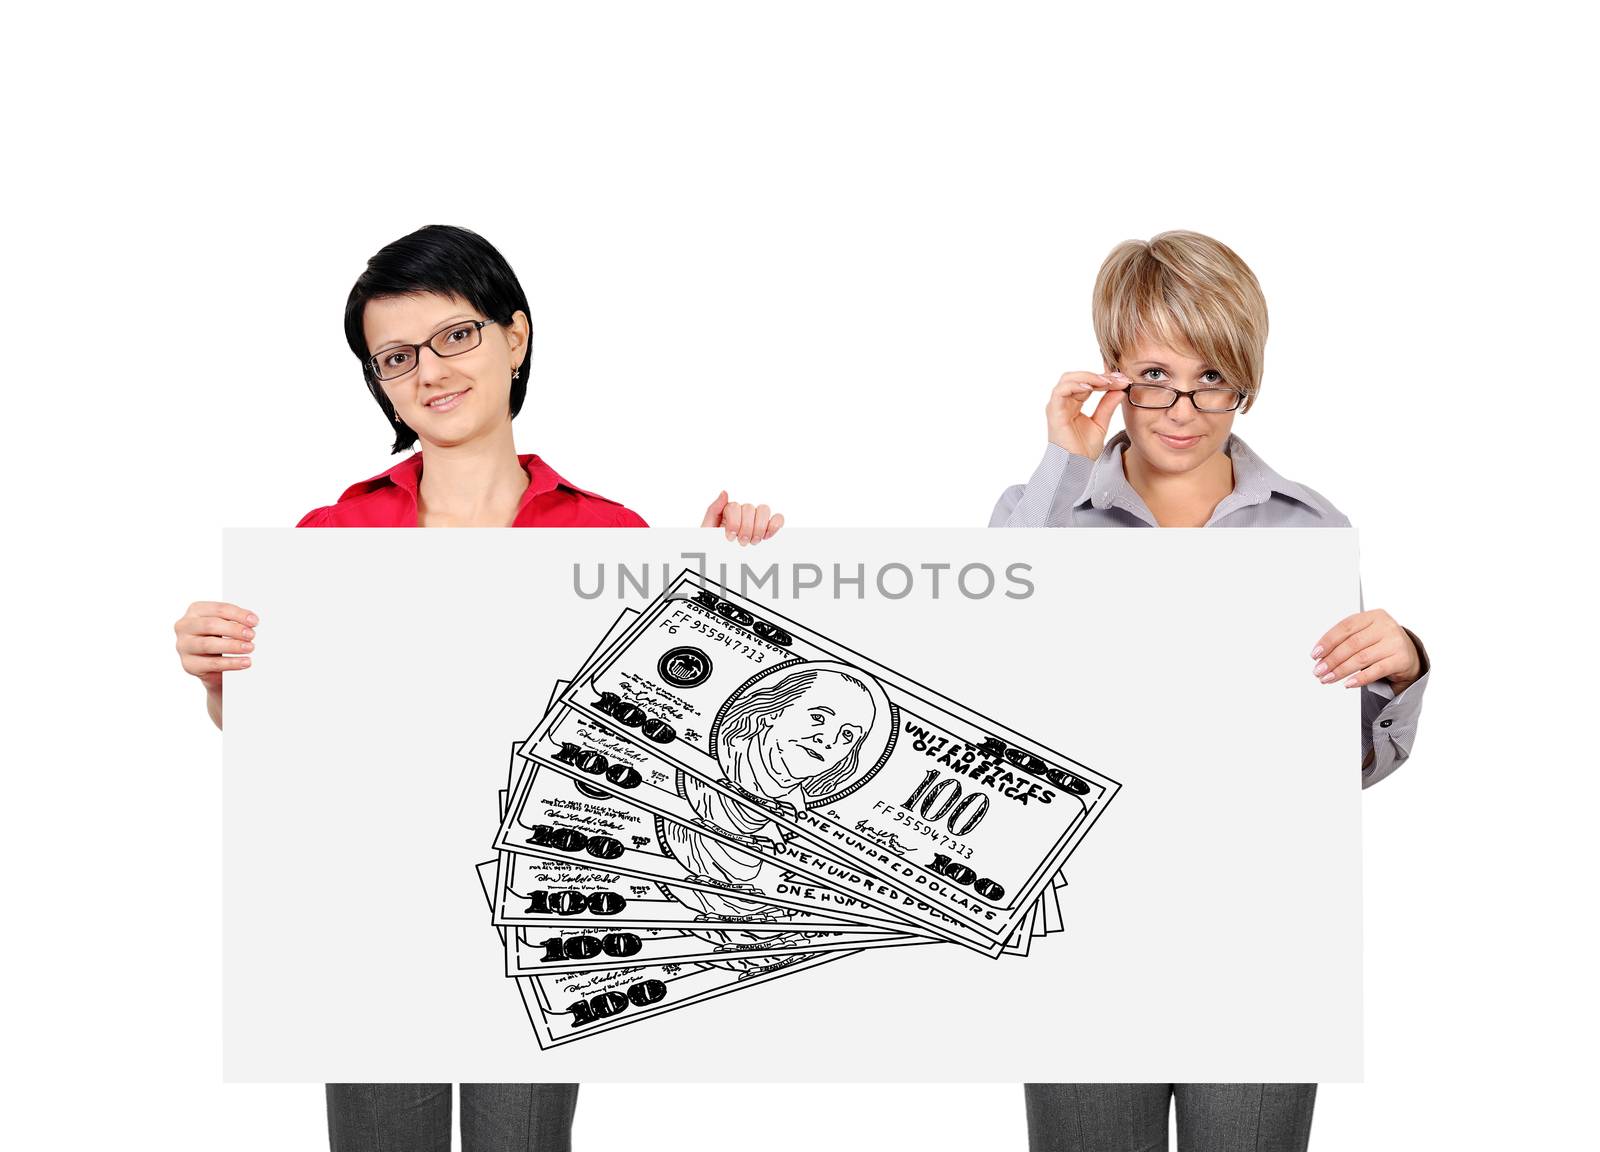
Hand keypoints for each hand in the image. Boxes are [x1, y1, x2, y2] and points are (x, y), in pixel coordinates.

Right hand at [175, 601, 256, 724]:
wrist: (212, 665)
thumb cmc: (219, 639)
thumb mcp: (225, 626)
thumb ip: (235, 621)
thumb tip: (252, 622)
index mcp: (196, 610)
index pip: (218, 609)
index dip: (238, 614)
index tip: (254, 621)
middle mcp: (185, 626)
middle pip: (211, 625)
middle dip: (234, 630)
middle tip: (252, 635)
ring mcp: (184, 646)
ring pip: (208, 644)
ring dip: (233, 646)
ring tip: (250, 648)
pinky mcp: (189, 664)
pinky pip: (212, 663)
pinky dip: (231, 663)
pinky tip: (244, 662)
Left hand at [700, 490, 784, 545]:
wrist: (719, 565)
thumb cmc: (713, 548)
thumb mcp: (707, 530)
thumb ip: (713, 510)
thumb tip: (725, 492)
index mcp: (728, 512)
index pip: (735, 506)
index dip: (734, 522)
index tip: (730, 538)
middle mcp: (743, 514)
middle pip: (749, 508)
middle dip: (746, 528)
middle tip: (741, 542)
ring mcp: (757, 521)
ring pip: (764, 510)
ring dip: (759, 527)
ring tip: (753, 541)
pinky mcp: (768, 529)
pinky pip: (778, 519)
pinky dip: (775, 525)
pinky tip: (766, 536)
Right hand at [1045, 371, 1127, 458]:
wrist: (1076, 466)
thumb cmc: (1084, 449)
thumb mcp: (1101, 422)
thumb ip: (1108, 405)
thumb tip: (1120, 389)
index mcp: (1073, 404)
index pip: (1087, 383)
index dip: (1105, 378)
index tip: (1122, 379)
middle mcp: (1063, 402)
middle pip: (1078, 377)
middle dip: (1098, 375)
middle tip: (1117, 378)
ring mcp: (1057, 406)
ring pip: (1068, 379)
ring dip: (1088, 376)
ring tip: (1106, 381)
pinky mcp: (1054, 411)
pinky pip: (1061, 390)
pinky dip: (1076, 384)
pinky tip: (1091, 386)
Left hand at [1310, 609, 1422, 690]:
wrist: (1408, 655)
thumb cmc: (1381, 643)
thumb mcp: (1365, 635)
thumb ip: (1346, 640)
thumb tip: (1321, 656)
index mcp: (1373, 616)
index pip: (1345, 627)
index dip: (1328, 641)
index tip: (1315, 654)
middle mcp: (1385, 626)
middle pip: (1352, 644)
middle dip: (1332, 659)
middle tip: (1319, 670)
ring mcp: (1395, 642)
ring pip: (1361, 658)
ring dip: (1341, 670)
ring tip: (1328, 678)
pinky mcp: (1401, 659)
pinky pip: (1376, 670)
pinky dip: (1359, 678)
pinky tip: (1348, 683)